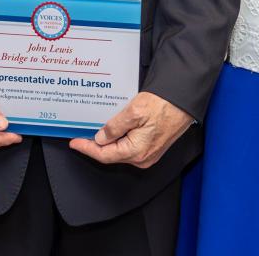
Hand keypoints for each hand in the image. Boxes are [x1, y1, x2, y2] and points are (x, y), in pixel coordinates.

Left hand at [69, 92, 192, 168]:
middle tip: (81, 134)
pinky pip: (129, 145)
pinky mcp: (151, 146)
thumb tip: (101, 138)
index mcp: (136, 152)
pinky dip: (118, 138)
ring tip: (94, 129)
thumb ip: (114, 127)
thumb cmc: (163, 105)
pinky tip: (112, 128)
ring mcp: (148, 153)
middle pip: (111, 154)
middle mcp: (142, 158)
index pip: (104, 155)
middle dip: (95, 145)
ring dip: (107, 141)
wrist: (183, 101)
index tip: (74, 143)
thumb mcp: (134, 112)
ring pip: (120, 149)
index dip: (87, 149)